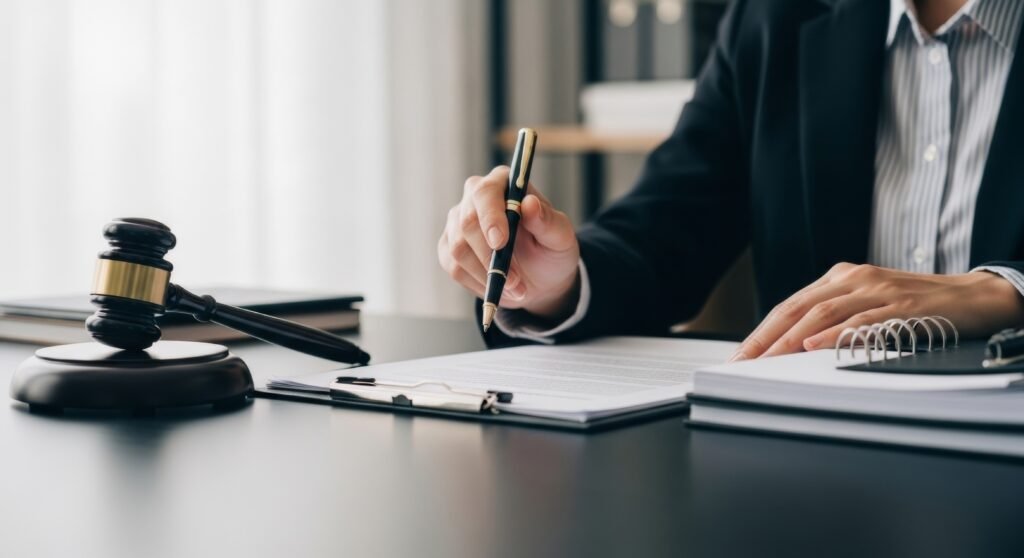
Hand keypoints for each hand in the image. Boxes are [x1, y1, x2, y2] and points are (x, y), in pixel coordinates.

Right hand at [438, 166, 580, 321]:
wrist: (539, 279)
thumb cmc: (551, 251)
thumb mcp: (560, 238)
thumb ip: (547, 221)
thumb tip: (530, 204)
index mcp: (503, 183)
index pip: (485, 193)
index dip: (490, 217)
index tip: (500, 243)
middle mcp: (474, 197)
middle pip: (467, 222)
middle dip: (490, 256)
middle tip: (516, 281)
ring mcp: (457, 222)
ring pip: (458, 248)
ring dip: (486, 274)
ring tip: (515, 288)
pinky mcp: (448, 247)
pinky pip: (454, 267)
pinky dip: (477, 282)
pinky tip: (497, 286)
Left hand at [732, 263, 1023, 360]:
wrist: (973, 297)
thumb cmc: (916, 306)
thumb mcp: (867, 304)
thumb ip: (834, 318)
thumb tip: (793, 347)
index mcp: (840, 277)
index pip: (790, 305)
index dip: (761, 331)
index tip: (739, 357)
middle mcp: (853, 279)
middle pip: (798, 308)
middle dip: (766, 337)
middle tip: (743, 363)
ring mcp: (877, 290)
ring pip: (822, 313)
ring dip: (790, 340)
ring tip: (767, 361)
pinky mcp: (901, 306)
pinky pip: (861, 321)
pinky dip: (834, 334)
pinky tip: (813, 346)